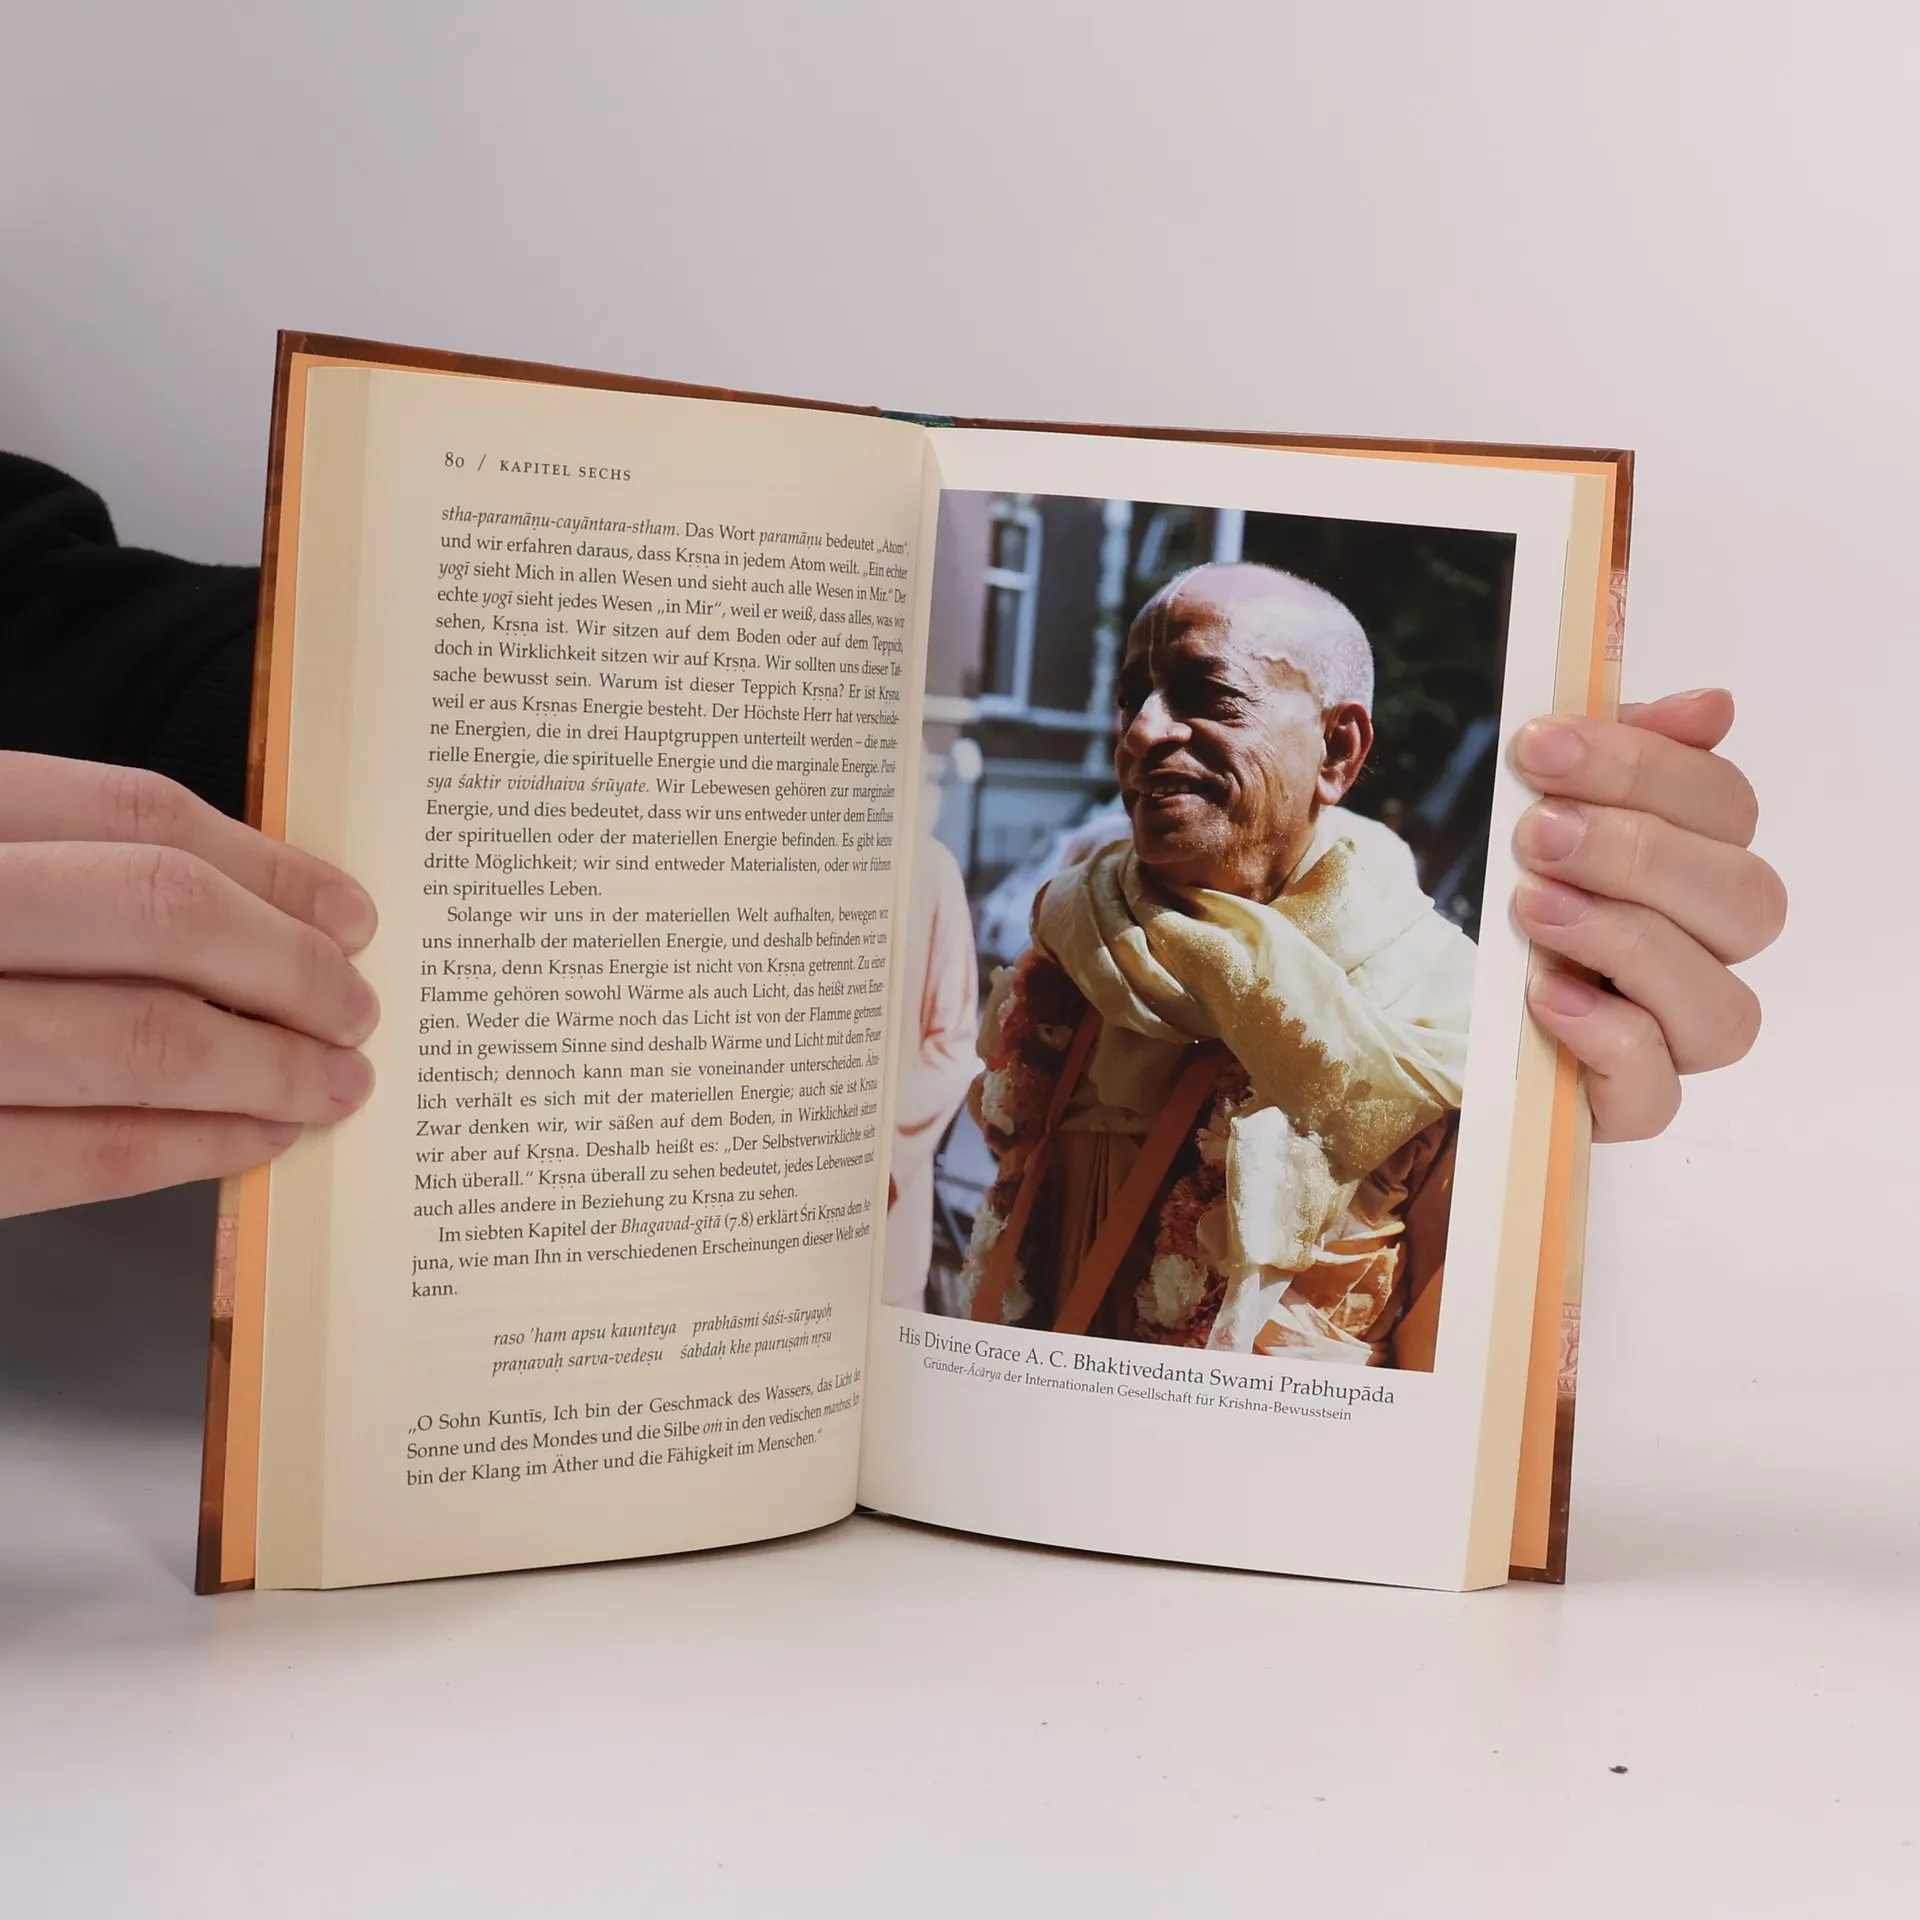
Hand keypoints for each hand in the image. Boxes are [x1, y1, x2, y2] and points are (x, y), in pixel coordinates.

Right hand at [0, 753, 379, 1217]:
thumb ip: (53, 867)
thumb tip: (253, 905)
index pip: (134, 816)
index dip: (270, 866)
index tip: (350, 913)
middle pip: (160, 915)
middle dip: (291, 969)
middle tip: (360, 1008)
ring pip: (138, 1040)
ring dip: (269, 1069)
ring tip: (336, 1083)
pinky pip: (75, 1155)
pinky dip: (190, 1150)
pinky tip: (253, 1143)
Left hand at [1510, 690, 1785, 1141]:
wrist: (1415, 1027)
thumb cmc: (1492, 912)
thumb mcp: (1531, 820)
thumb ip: (1610, 761)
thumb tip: (1710, 705)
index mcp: (1694, 871)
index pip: (1725, 807)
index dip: (1645, 766)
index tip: (1539, 745)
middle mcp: (1704, 957)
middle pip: (1747, 901)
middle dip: (1641, 852)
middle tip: (1537, 832)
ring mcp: (1672, 1040)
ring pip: (1721, 1006)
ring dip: (1628, 941)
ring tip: (1533, 907)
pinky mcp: (1626, 1106)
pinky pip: (1657, 1088)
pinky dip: (1608, 1035)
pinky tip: (1548, 996)